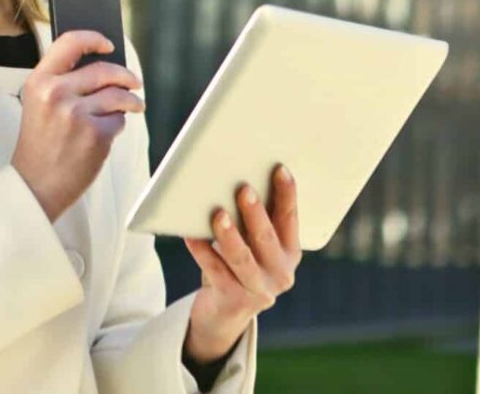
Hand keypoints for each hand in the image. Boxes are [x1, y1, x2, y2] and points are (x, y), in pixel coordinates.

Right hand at [10, 31, 144, 221]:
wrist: (35, 185)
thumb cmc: (40, 144)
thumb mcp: (38, 104)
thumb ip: (62, 82)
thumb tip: (102, 66)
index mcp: (39, 81)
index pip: (69, 43)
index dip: (93, 39)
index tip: (108, 44)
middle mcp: (56, 93)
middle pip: (104, 69)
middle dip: (126, 75)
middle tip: (134, 81)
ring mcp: (76, 114)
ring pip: (117, 95)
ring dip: (131, 101)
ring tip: (135, 105)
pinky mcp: (95, 134)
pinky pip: (118, 120)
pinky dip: (117, 125)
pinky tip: (107, 133)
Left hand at [181, 164, 300, 362]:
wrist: (225, 311)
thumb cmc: (238, 262)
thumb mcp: (254, 243)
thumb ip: (253, 218)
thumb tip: (235, 177)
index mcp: (290, 253)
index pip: (290, 220)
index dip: (287, 194)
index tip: (280, 169)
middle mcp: (280, 273)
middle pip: (266, 239)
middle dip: (255, 213)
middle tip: (243, 188)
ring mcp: (258, 290)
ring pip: (241, 258)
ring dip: (229, 235)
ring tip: (218, 214)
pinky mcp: (233, 300)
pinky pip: (214, 271)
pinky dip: (201, 251)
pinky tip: (189, 234)